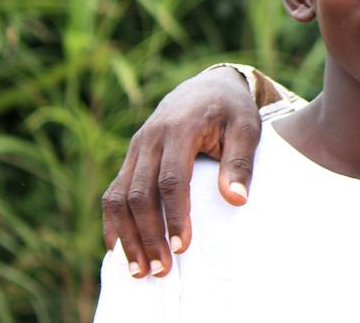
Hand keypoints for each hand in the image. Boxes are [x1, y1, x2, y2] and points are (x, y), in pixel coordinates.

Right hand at [100, 66, 260, 277]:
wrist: (206, 87)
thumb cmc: (231, 111)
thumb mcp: (247, 129)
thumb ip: (240, 162)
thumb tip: (236, 200)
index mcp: (180, 129)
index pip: (171, 178)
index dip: (174, 215)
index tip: (181, 247)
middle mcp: (149, 139)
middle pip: (139, 193)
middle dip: (148, 235)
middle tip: (161, 270)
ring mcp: (135, 148)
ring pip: (119, 197)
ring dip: (127, 235)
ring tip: (140, 270)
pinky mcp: (130, 158)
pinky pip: (113, 192)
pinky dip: (112, 222)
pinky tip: (118, 250)